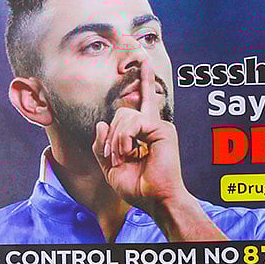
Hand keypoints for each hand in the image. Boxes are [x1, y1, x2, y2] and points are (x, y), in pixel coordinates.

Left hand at [92, 64, 189, 216]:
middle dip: (111, 136)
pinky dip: (124, 139)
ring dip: (116, 140)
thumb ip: (103, 146)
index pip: (142, 103)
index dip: (145, 82)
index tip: (145, 63)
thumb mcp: (111, 168)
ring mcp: (159, 127)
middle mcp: (154, 127)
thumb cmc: (138, 188)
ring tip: (122, 159)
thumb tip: (102, 123)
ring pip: (125, 116)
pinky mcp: (163, 130)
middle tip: (115, 158)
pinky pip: (133, 123)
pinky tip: (129, 153)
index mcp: (145, 134)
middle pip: (122, 113)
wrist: (156, 200)